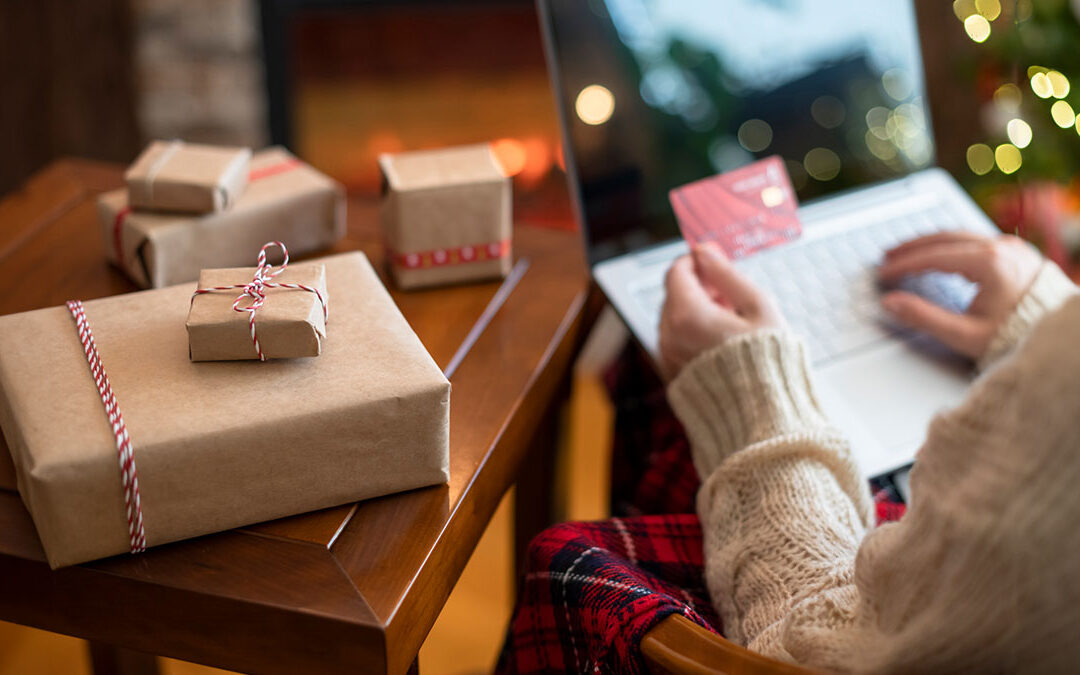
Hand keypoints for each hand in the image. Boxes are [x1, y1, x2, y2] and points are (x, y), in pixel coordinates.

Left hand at [659, 242, 782, 377]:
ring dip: (697, 310)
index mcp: (688, 316)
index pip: (677, 272)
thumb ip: (727, 275)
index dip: (696, 261)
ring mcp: (668, 357)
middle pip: (674, 294)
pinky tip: (721, 340)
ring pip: (674, 318)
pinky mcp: (672, 373)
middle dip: (699, 287)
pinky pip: (676, 340)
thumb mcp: (758, 307)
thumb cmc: (769, 363)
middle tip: (732, 294)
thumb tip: (705, 252)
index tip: (715, 260)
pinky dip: (692, 332)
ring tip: (732, 321)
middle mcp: (669, 336)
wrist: (762, 418)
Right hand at [878, 231, 1042, 359]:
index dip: (904, 264)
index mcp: (991, 263)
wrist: (1058, 338)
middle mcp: (1002, 248)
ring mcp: (1011, 247)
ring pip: (960, 235)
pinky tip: (937, 253)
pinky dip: (950, 245)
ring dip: (930, 242)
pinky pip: (975, 240)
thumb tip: (890, 303)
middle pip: (945, 238)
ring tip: (907, 252)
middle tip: (887, 257)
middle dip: (912, 247)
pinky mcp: (1016, 252)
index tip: (883, 273)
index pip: (934, 256)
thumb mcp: (964, 334)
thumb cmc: (1016, 337)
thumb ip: (923, 318)